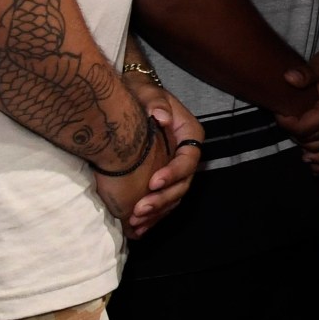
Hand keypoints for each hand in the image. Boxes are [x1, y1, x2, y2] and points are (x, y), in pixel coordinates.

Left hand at [107, 73, 201, 236]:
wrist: (129, 100)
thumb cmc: (140, 93)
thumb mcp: (147, 91)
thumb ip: (155, 101)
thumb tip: (161, 116)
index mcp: (189, 134)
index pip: (189, 159)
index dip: (174, 173)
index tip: (152, 182)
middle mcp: (186, 155)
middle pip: (183, 183)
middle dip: (163, 199)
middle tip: (139, 210)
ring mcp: (175, 169)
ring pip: (174, 196)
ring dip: (157, 212)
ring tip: (136, 222)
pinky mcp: (162, 179)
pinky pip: (162, 201)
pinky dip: (152, 215)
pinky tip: (136, 228)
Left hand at [273, 46, 318, 171]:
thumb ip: (305, 74)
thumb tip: (288, 78)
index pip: (303, 128)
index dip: (286, 124)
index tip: (280, 114)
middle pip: (310, 141)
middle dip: (296, 135)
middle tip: (289, 123)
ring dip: (308, 150)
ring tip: (300, 143)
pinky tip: (313, 161)